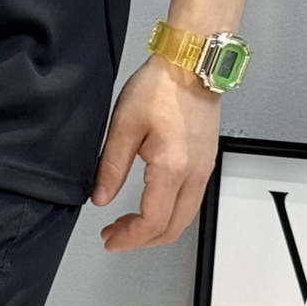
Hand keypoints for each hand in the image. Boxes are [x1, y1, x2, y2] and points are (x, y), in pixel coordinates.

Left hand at [92, 56, 219, 249]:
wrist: (190, 66)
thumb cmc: (160, 87)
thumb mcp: (123, 125)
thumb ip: (111, 166)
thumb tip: (100, 198)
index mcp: (172, 168)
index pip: (152, 221)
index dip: (129, 238)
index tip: (110, 239)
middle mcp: (194, 174)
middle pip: (173, 228)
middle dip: (141, 239)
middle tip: (115, 235)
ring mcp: (204, 169)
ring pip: (184, 217)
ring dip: (156, 228)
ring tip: (128, 222)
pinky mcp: (206, 162)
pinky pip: (191, 201)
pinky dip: (170, 213)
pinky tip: (151, 203)